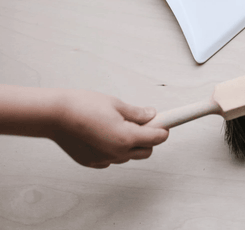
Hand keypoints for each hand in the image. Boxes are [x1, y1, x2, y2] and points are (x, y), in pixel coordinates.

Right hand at [50, 90, 167, 168]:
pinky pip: (112, 157)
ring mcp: (104, 160)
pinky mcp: (92, 162)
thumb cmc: (84, 106)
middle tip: (144, 122)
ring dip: (131, 143)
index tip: (166, 123)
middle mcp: (117, 153)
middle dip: (149, 138)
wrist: (55, 115)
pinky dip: (114, 147)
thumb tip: (151, 115)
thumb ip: (137, 113)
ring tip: (120, 124)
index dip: (163, 129)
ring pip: (128, 155)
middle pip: (146, 151)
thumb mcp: (116, 104)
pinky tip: (104, 133)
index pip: (156, 138)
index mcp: (126, 137)